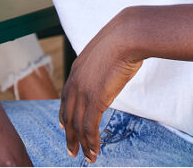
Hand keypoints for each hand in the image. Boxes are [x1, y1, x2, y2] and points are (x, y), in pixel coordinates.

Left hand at [59, 10, 143, 162]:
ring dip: (82, 144)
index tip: (65, 126)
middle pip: (68, 115)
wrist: (127, 36)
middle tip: (72, 149)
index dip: (65, 114)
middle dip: (70, 135)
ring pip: (78, 125)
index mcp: (76, 70)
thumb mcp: (105, 53)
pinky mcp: (95, 99)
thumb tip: (111, 68)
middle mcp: (75, 82)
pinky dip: (91, 142)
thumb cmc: (122, 40)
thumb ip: (102, 65)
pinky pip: (90, 127)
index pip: (66, 97)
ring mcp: (83, 91)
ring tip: (86, 157)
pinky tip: (94, 151)